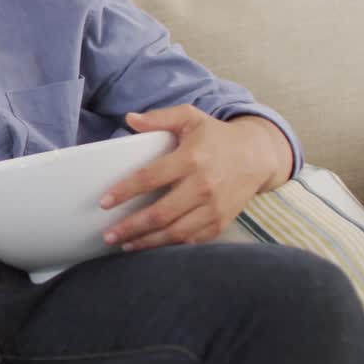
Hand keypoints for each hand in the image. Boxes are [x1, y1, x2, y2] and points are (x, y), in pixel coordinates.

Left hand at [99, 106, 290, 251]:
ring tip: (124, 244)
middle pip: (160, 213)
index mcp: (191, 159)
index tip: (104, 203)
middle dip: (131, 226)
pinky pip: (192, 240)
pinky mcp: (221, 222)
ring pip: (175, 232)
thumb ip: (159, 118)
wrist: (258, 155)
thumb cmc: (216, 136)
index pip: (150, 178)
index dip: (125, 191)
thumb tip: (129, 118)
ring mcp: (214, 207)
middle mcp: (203, 185)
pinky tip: (151, 246)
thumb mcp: (190, 117)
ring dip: (147, 242)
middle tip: (108, 234)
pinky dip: (170, 246)